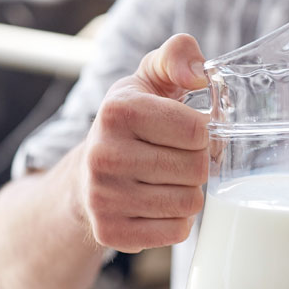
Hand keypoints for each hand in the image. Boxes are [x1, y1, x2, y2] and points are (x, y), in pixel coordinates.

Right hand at [77, 34, 209, 251]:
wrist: (84, 175)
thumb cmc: (130, 124)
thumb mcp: (149, 79)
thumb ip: (177, 57)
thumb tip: (198, 74)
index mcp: (118, 111)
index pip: (198, 132)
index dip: (203, 134)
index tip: (188, 132)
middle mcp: (103, 154)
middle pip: (197, 169)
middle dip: (197, 163)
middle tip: (177, 158)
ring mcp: (102, 197)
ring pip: (189, 202)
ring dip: (188, 192)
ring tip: (166, 180)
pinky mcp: (109, 232)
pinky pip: (176, 231)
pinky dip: (176, 220)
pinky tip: (157, 204)